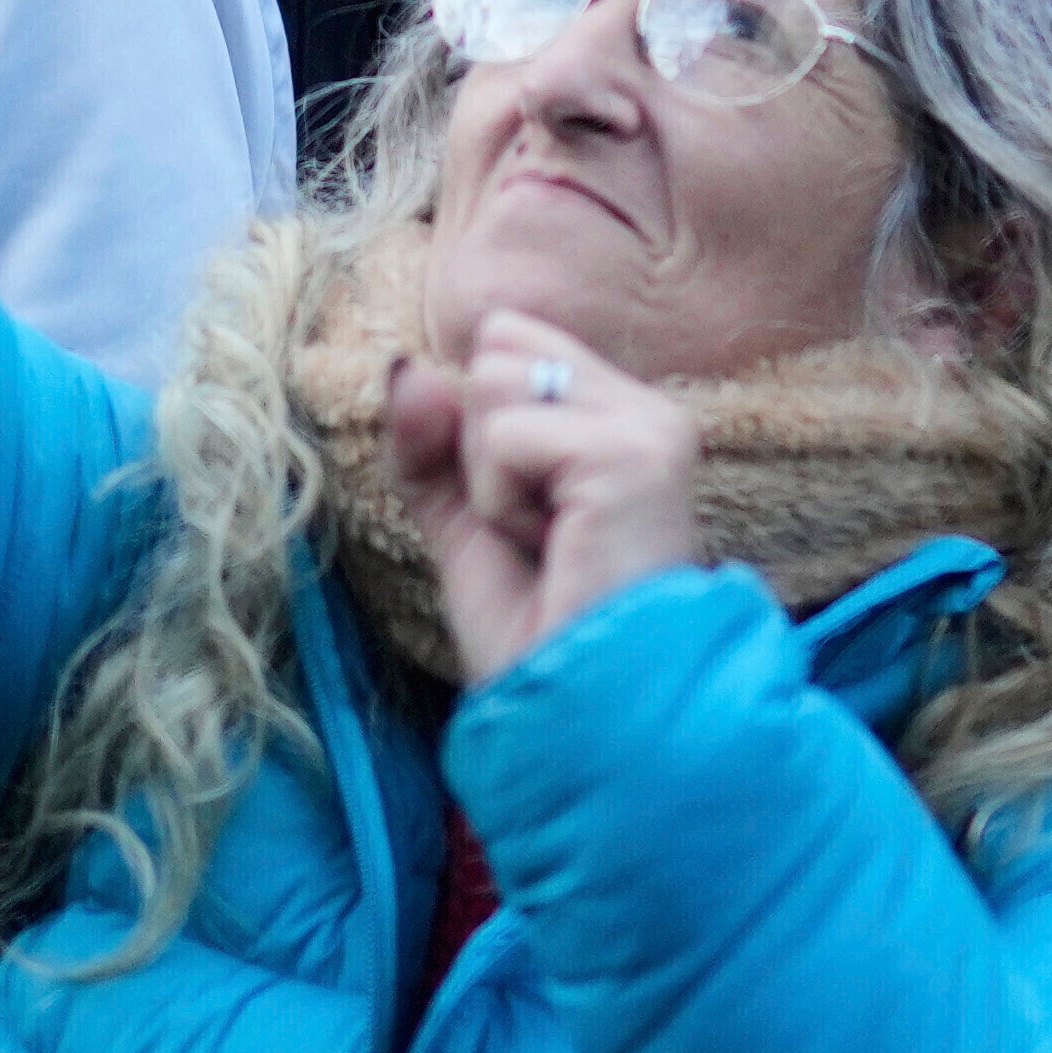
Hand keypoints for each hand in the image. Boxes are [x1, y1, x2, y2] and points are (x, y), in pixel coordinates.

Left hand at [378, 318, 706, 682]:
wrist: (580, 714)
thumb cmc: (541, 635)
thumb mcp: (466, 522)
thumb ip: (430, 443)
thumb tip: (403, 366)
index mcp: (620, 413)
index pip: (506, 338)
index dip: (478, 425)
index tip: (522, 510)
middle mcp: (645, 407)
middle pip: (494, 349)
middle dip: (480, 450)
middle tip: (538, 532)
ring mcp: (647, 426)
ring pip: (494, 382)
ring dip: (490, 480)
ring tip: (548, 542)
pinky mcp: (633, 455)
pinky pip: (507, 436)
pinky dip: (501, 502)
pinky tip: (553, 547)